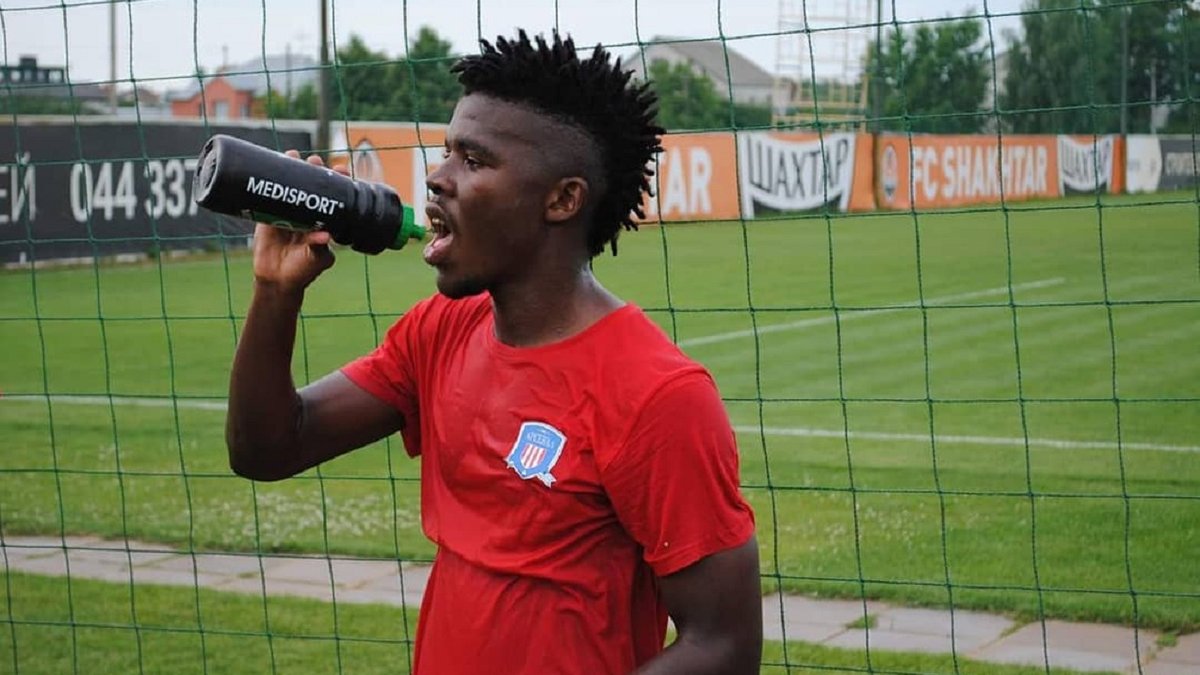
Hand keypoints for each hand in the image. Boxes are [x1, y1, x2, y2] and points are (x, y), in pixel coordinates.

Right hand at [250, 151, 351, 293]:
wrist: (277, 281)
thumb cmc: (303, 272)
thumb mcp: (315, 259)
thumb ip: (319, 247)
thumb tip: (325, 235)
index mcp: (324, 221)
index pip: (333, 197)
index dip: (338, 182)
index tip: (341, 169)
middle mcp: (308, 214)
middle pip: (313, 186)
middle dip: (315, 171)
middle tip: (315, 161)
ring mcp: (289, 213)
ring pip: (293, 186)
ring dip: (294, 169)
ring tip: (294, 155)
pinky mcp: (269, 216)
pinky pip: (271, 195)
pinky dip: (272, 180)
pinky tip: (273, 164)